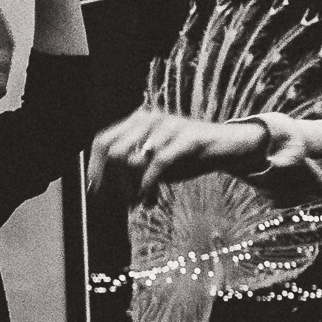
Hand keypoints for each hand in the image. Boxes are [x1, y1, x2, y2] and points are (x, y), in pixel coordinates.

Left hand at [86, 108, 267, 206]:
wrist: (227, 145)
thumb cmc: (187, 155)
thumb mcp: (155, 161)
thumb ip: (133, 169)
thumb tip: (108, 190)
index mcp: (138, 121)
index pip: (103, 139)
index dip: (94, 166)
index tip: (95, 190)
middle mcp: (149, 119)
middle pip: (114, 151)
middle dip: (114, 182)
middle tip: (124, 201)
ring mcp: (168, 126)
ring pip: (133, 159)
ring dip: (132, 188)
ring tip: (140, 202)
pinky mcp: (187, 138)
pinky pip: (158, 164)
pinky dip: (148, 186)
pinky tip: (149, 200)